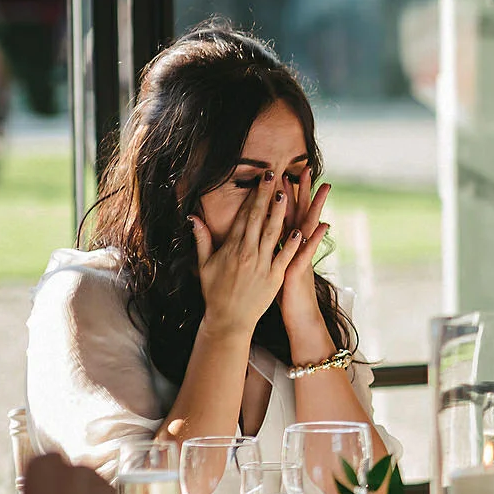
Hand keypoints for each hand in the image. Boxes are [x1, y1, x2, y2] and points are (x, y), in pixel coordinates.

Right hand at [189, 169, 302, 339]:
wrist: (228, 319)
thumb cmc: (215, 291)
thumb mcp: (204, 265)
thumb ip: (202, 239)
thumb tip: (194, 217)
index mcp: (231, 248)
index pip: (244, 216)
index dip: (252, 196)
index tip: (260, 179)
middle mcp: (247, 253)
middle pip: (258, 218)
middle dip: (266, 195)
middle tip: (274, 174)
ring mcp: (262, 265)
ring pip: (272, 234)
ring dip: (279, 213)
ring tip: (286, 193)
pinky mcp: (274, 278)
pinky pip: (284, 258)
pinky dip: (292, 245)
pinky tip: (300, 231)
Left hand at [277, 168, 331, 331]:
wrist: (297, 317)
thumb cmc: (280, 295)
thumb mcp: (272, 269)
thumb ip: (265, 251)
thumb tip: (257, 239)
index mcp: (283, 244)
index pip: (281, 214)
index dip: (280, 195)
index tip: (278, 175)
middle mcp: (294, 247)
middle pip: (298, 213)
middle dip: (301, 192)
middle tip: (304, 169)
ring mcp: (300, 257)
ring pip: (308, 227)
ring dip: (314, 207)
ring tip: (321, 188)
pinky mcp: (301, 270)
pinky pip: (308, 252)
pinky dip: (314, 238)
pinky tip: (322, 225)